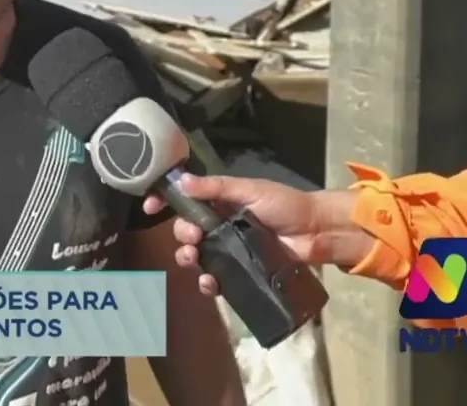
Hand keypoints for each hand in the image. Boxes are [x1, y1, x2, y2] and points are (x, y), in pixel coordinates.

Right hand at [142, 173, 372, 295]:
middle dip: (181, 234)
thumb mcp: (251, 190)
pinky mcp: (238, 272)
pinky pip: (215, 279)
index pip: (185, 200)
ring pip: (196, 256)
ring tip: (195, 259)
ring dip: (188, 258)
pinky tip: (210, 283)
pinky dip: (207, 283)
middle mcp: (219, 225)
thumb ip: (217, 188)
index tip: (150, 207)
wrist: (316, 233)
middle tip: (192, 237)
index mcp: (220, 202)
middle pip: (185, 230)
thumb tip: (182, 182)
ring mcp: (228, 250)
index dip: (164, 202)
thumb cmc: (285, 205)